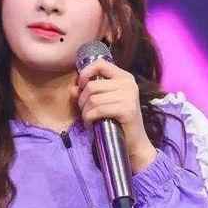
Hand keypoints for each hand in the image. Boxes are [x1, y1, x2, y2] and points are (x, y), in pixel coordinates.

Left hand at [71, 58, 156, 173]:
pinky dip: (89, 119)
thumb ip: (86, 94)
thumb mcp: (100, 104)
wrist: (134, 144)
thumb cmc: (116, 122)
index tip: (81, 87)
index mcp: (124, 77)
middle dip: (82, 101)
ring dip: (85, 112)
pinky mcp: (127, 109)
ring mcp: (129, 96)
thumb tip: (73, 89)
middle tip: (86, 112)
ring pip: (92, 98)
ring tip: (89, 119)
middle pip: (92, 85)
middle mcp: (128, 83)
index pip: (99, 63)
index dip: (85, 73)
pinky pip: (98, 110)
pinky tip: (92, 124)